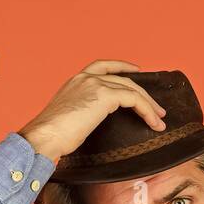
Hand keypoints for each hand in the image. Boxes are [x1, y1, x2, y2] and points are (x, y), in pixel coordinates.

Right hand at [18, 59, 168, 161]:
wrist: (44, 136)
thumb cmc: (52, 135)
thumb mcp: (68, 117)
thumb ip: (82, 112)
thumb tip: (90, 122)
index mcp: (75, 81)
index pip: (102, 66)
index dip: (122, 66)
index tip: (136, 70)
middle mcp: (86, 77)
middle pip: (123, 78)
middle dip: (143, 92)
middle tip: (156, 108)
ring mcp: (95, 84)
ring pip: (131, 88)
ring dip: (149, 104)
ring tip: (159, 118)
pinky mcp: (104, 95)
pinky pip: (134, 99)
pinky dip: (147, 110)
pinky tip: (153, 122)